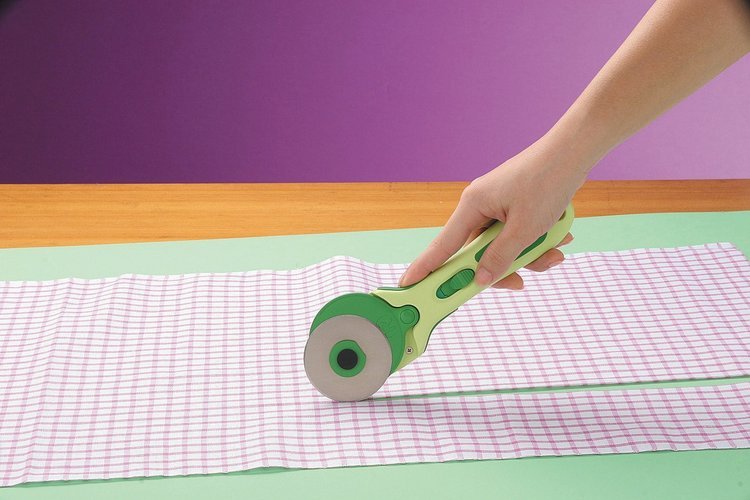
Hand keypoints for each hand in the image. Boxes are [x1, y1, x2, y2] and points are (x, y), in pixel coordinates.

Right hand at [399, 138, 586, 289]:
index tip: (408, 284)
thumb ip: (500, 257)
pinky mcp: (512, 206)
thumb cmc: (547, 182)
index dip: (426, 267)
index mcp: (472, 205)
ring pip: (502, 246)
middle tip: (520, 282)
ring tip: (554, 251)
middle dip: (505, 267)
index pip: (443, 245)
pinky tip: (558, 237)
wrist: (573, 151)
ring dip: (528, 255)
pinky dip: (535, 242)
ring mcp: (496, 206)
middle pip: (478, 252)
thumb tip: (480, 280)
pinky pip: (516, 235)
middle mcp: (479, 206)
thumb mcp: (525, 229)